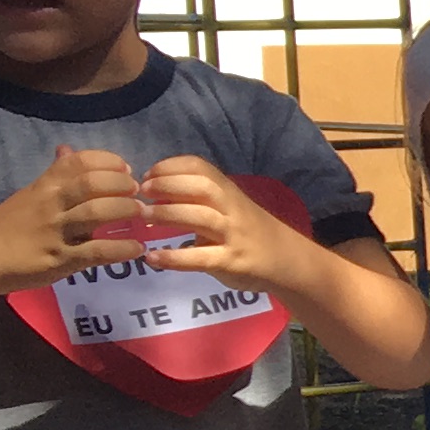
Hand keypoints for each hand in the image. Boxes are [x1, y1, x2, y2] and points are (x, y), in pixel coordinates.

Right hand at [0, 147, 147, 290]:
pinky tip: (136, 248)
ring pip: (96, 213)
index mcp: (44, 185)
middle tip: (137, 192)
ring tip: (142, 214)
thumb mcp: (29, 194)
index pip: (78, 161)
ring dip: (125, 211)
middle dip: (121, 185)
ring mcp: (55, 231)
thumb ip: (54, 174)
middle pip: (91, 184)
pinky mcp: (60, 259)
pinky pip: (96, 251)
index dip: (108, 161)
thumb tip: (67, 149)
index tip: (126, 169)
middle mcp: (51, 204)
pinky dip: (121, 249)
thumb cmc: (8, 225)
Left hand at [135, 159, 308, 293]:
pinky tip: (153, 258)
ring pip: (201, 218)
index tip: (147, 175)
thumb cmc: (251, 232)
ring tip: (144, 219)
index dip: (170, 167)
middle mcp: (233, 209)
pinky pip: (202, 258)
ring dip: (168, 214)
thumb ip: (198, 201)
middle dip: (168, 185)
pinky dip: (175, 258)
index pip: (200, 167)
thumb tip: (155, 196)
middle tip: (141, 193)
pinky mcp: (233, 262)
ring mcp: (234, 235)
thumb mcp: (229, 208)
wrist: (289, 261)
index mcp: (228, 192)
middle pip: (202, 187)